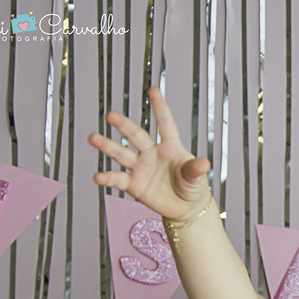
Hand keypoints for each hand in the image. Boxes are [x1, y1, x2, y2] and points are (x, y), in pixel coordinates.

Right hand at [88, 87, 211, 220]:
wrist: (185, 208)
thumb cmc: (192, 187)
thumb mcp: (196, 178)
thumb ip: (195, 170)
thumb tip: (205, 163)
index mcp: (170, 147)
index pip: (165, 124)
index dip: (160, 108)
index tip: (153, 90)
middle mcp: (152, 154)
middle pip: (136, 135)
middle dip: (123, 125)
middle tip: (111, 115)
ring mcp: (141, 168)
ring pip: (121, 153)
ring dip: (107, 146)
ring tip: (93, 138)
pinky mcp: (134, 184)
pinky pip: (118, 179)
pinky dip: (107, 178)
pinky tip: (98, 177)